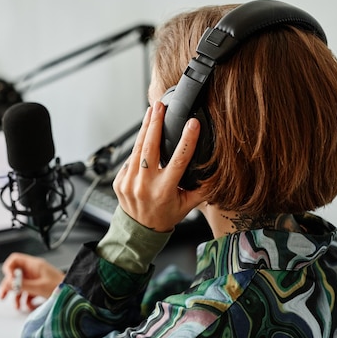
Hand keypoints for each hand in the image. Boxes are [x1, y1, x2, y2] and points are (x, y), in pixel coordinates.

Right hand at [0, 252, 64, 309]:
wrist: (73, 294)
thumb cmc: (62, 287)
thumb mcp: (39, 287)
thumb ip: (23, 285)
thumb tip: (9, 283)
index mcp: (34, 265)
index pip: (15, 260)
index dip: (9, 268)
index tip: (8, 280)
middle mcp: (34, 270)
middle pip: (15, 274)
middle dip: (9, 286)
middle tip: (3, 295)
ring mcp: (36, 279)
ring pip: (20, 285)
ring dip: (17, 296)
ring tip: (17, 306)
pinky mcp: (38, 287)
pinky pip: (27, 292)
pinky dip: (25, 300)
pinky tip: (28, 305)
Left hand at [113, 101, 204, 231]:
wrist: (139, 230)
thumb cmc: (165, 216)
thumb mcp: (187, 205)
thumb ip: (202, 189)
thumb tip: (217, 173)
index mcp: (165, 190)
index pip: (178, 160)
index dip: (187, 140)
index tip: (192, 123)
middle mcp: (145, 185)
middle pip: (150, 148)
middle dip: (155, 123)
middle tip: (160, 106)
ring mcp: (129, 183)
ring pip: (137, 149)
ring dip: (144, 129)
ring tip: (151, 112)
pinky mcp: (119, 181)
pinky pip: (129, 160)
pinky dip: (137, 148)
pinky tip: (143, 136)